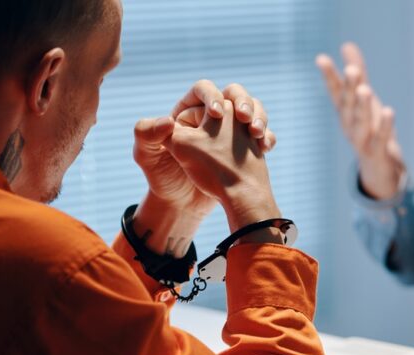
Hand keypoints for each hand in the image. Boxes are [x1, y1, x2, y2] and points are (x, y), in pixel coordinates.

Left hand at [134, 81, 277, 214]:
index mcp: (187, 112)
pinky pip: (263, 133)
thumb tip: (167, 120)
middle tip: (246, 119)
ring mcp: (231, 132)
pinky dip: (267, 137)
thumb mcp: (147, 156)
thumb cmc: (165, 180)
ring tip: (258, 134)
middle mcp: (211, 118)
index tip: (216, 114)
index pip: (203, 90)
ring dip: (260, 117)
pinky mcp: (245, 146)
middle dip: (245, 103)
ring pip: (253, 110)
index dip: (212, 96)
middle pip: (235, 94)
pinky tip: (264, 148)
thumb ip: (146, 133)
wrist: (188, 206)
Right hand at [316, 42, 404, 199]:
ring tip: (366, 90)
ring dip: (362, 106)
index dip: (329, 76)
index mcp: (345, 112)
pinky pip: (380, 138)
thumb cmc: (369, 128)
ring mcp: (362, 140)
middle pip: (348, 105)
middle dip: (350, 87)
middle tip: (353, 70)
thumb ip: (357, 73)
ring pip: (360, 122)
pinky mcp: (377, 152)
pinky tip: (388, 111)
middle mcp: (349, 125)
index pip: (335, 92)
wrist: (378, 167)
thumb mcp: (363, 99)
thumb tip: (347, 45)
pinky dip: (384, 126)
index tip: (322, 59)